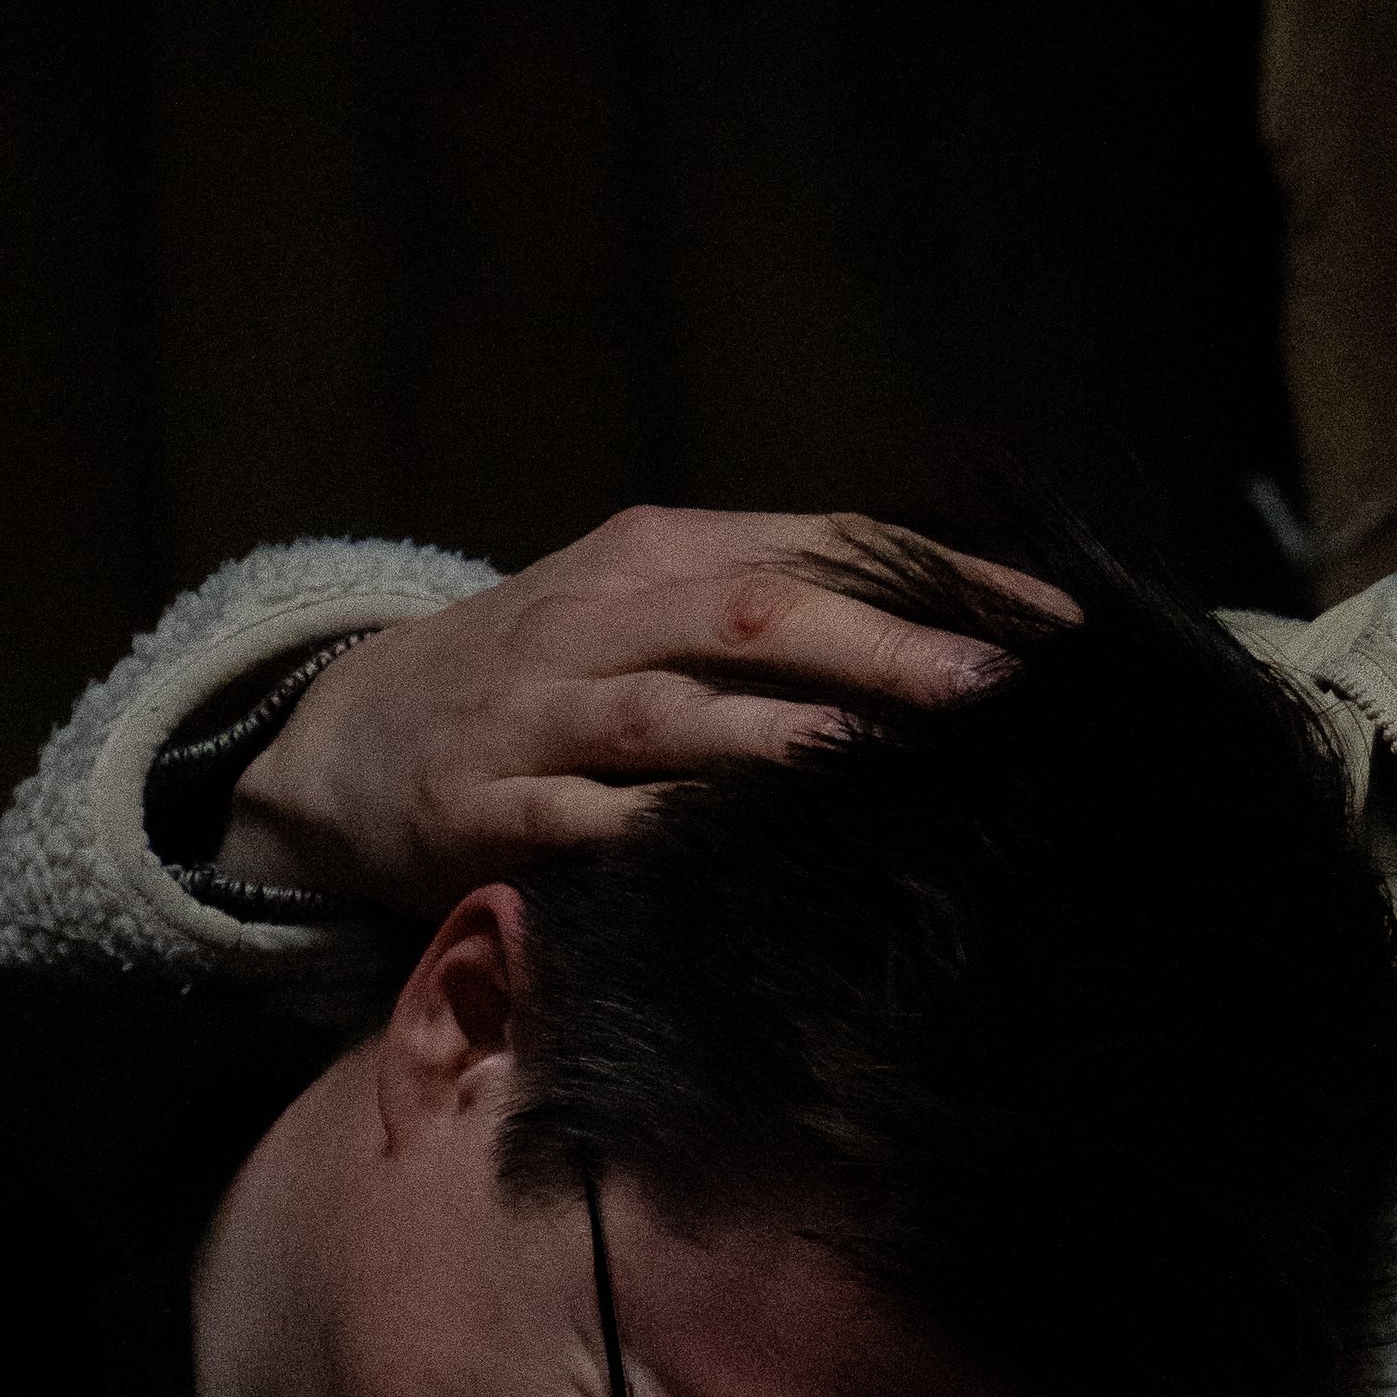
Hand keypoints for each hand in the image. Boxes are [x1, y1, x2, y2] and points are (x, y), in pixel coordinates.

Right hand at [223, 505, 1072, 914]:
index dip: (939, 578)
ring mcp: (541, 715)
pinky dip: (667, 832)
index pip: (822, 545)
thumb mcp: (643, 607)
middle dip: (882, 649)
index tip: (1052, 621)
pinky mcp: (489, 809)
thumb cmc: (540, 674)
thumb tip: (949, 636)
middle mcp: (602, 619)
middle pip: (759, 614)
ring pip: (678, 715)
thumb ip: (770, 609)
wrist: (344, 737)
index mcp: (655, 555)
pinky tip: (743, 850)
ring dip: (786, 740)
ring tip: (884, 758)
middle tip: (993, 686)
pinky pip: (590, 823)